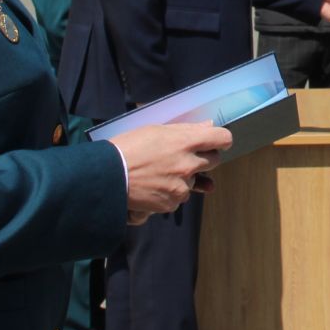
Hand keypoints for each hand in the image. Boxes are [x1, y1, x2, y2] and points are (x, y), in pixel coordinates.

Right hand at [109, 121, 232, 220]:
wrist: (107, 176)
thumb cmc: (128, 148)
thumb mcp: (155, 130)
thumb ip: (185, 130)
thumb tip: (208, 126)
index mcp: (185, 142)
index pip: (222, 138)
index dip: (220, 140)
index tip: (215, 142)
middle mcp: (188, 164)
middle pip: (214, 161)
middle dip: (204, 158)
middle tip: (184, 157)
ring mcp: (182, 186)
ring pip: (194, 180)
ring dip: (184, 177)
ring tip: (160, 173)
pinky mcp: (172, 202)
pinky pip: (179, 197)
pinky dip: (170, 193)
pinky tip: (154, 186)